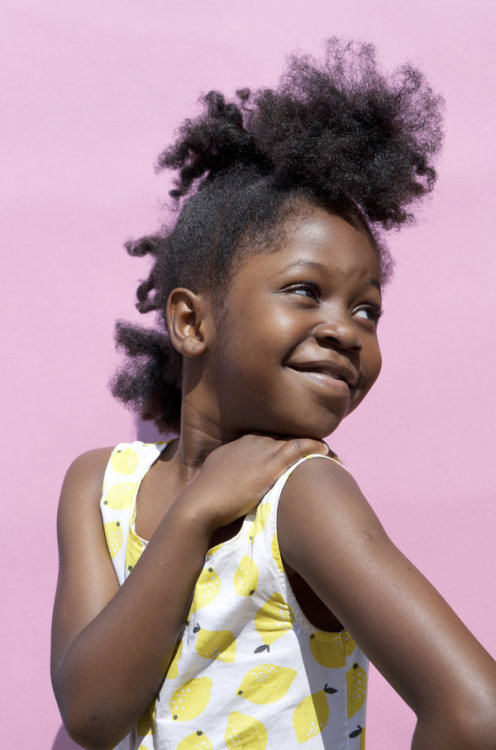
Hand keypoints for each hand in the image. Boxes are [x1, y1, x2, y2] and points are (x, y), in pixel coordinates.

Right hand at [181, 434, 329, 531]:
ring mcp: (261, 449)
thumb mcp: (216, 484)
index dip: (281, 446)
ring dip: (312, 446)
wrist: (200, 505)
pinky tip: (326, 452)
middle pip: (281, 436)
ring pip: (294, 439)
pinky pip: (299, 447)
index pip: (265, 439)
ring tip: (328, 452)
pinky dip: (314, 447)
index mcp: (237, 446)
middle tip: (316, 451)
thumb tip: (232, 491)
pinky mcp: (271, 461)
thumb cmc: (206, 503)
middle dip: (298, 443)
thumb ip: (228, 480)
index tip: (294, 453)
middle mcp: (250, 442)